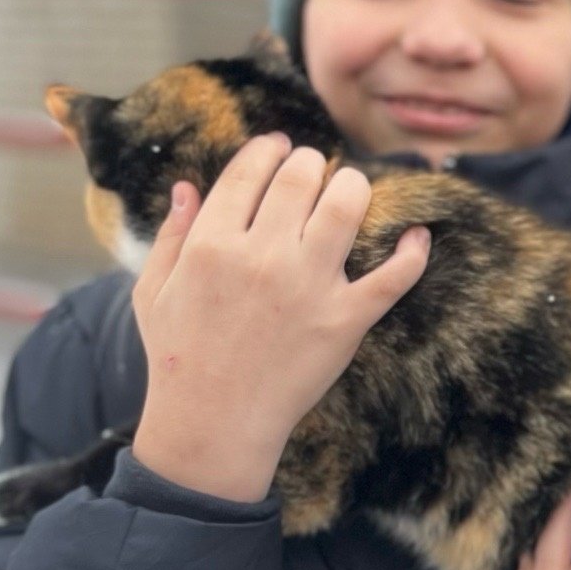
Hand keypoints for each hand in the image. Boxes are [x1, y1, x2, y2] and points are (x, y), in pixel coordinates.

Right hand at [129, 134, 429, 502]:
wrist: (213, 422)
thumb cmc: (178, 357)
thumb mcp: (154, 292)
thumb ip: (172, 235)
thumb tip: (188, 186)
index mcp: (212, 244)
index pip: (250, 171)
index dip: (269, 149)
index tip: (280, 147)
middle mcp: (263, 256)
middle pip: (302, 177)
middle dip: (311, 164)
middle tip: (314, 171)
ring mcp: (309, 286)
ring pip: (347, 206)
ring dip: (354, 187)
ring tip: (351, 190)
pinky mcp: (345, 320)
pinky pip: (393, 276)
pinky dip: (413, 252)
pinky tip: (416, 235)